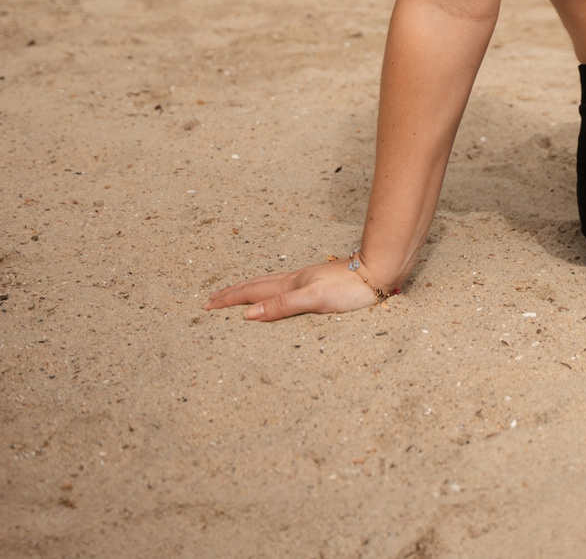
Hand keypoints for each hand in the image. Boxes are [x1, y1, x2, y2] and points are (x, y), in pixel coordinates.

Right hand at [204, 258, 385, 321]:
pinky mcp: (318, 283)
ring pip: (268, 284)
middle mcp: (295, 279)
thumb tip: (248, 315)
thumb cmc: (350, 288)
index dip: (228, 300)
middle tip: (210, 299)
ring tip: (234, 294)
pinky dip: (267, 291)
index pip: (251, 293)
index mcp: (290, 284)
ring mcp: (306, 279)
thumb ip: (282, 306)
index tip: (206, 305)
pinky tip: (274, 293)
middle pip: (255, 285)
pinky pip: (282, 287)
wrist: (379, 272)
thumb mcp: (314, 300)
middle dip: (231, 293)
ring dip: (247, 290)